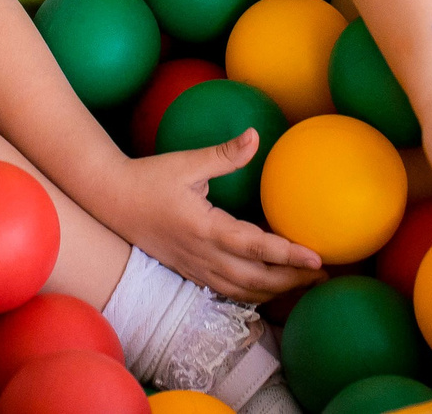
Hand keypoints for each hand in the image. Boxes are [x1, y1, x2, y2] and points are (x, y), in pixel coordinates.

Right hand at [109, 131, 323, 301]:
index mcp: (204, 228)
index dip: (287, 255)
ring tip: (302, 283)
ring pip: (242, 291)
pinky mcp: (189, 271)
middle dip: (291, 280)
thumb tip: (255, 136)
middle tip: (322, 274)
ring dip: (275, 291)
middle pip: (255, 279)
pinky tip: (267, 288)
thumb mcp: (186, 162)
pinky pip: (227, 291)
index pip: (254, 246)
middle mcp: (202, 254)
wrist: (110, 199)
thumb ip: (224, 154)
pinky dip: (252, 294)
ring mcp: (194, 267)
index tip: (316, 257)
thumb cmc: (148, 178)